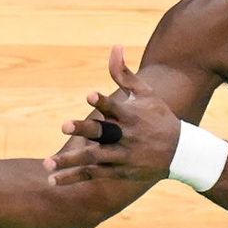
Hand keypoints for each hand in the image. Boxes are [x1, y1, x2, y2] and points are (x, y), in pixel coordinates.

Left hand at [42, 46, 180, 187]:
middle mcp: (126, 137)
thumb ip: (124, 73)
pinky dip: (73, 178)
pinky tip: (54, 181)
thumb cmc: (159, 117)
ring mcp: (122, 156)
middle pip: (103, 134)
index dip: (103, 101)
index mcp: (131, 116)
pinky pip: (93, 175)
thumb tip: (114, 46)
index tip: (90, 94)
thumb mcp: (145, 93)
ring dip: (70, 161)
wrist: (180, 153)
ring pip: (93, 158)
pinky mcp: (119, 171)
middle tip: (64, 126)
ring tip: (47, 163)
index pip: (115, 107)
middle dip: (84, 129)